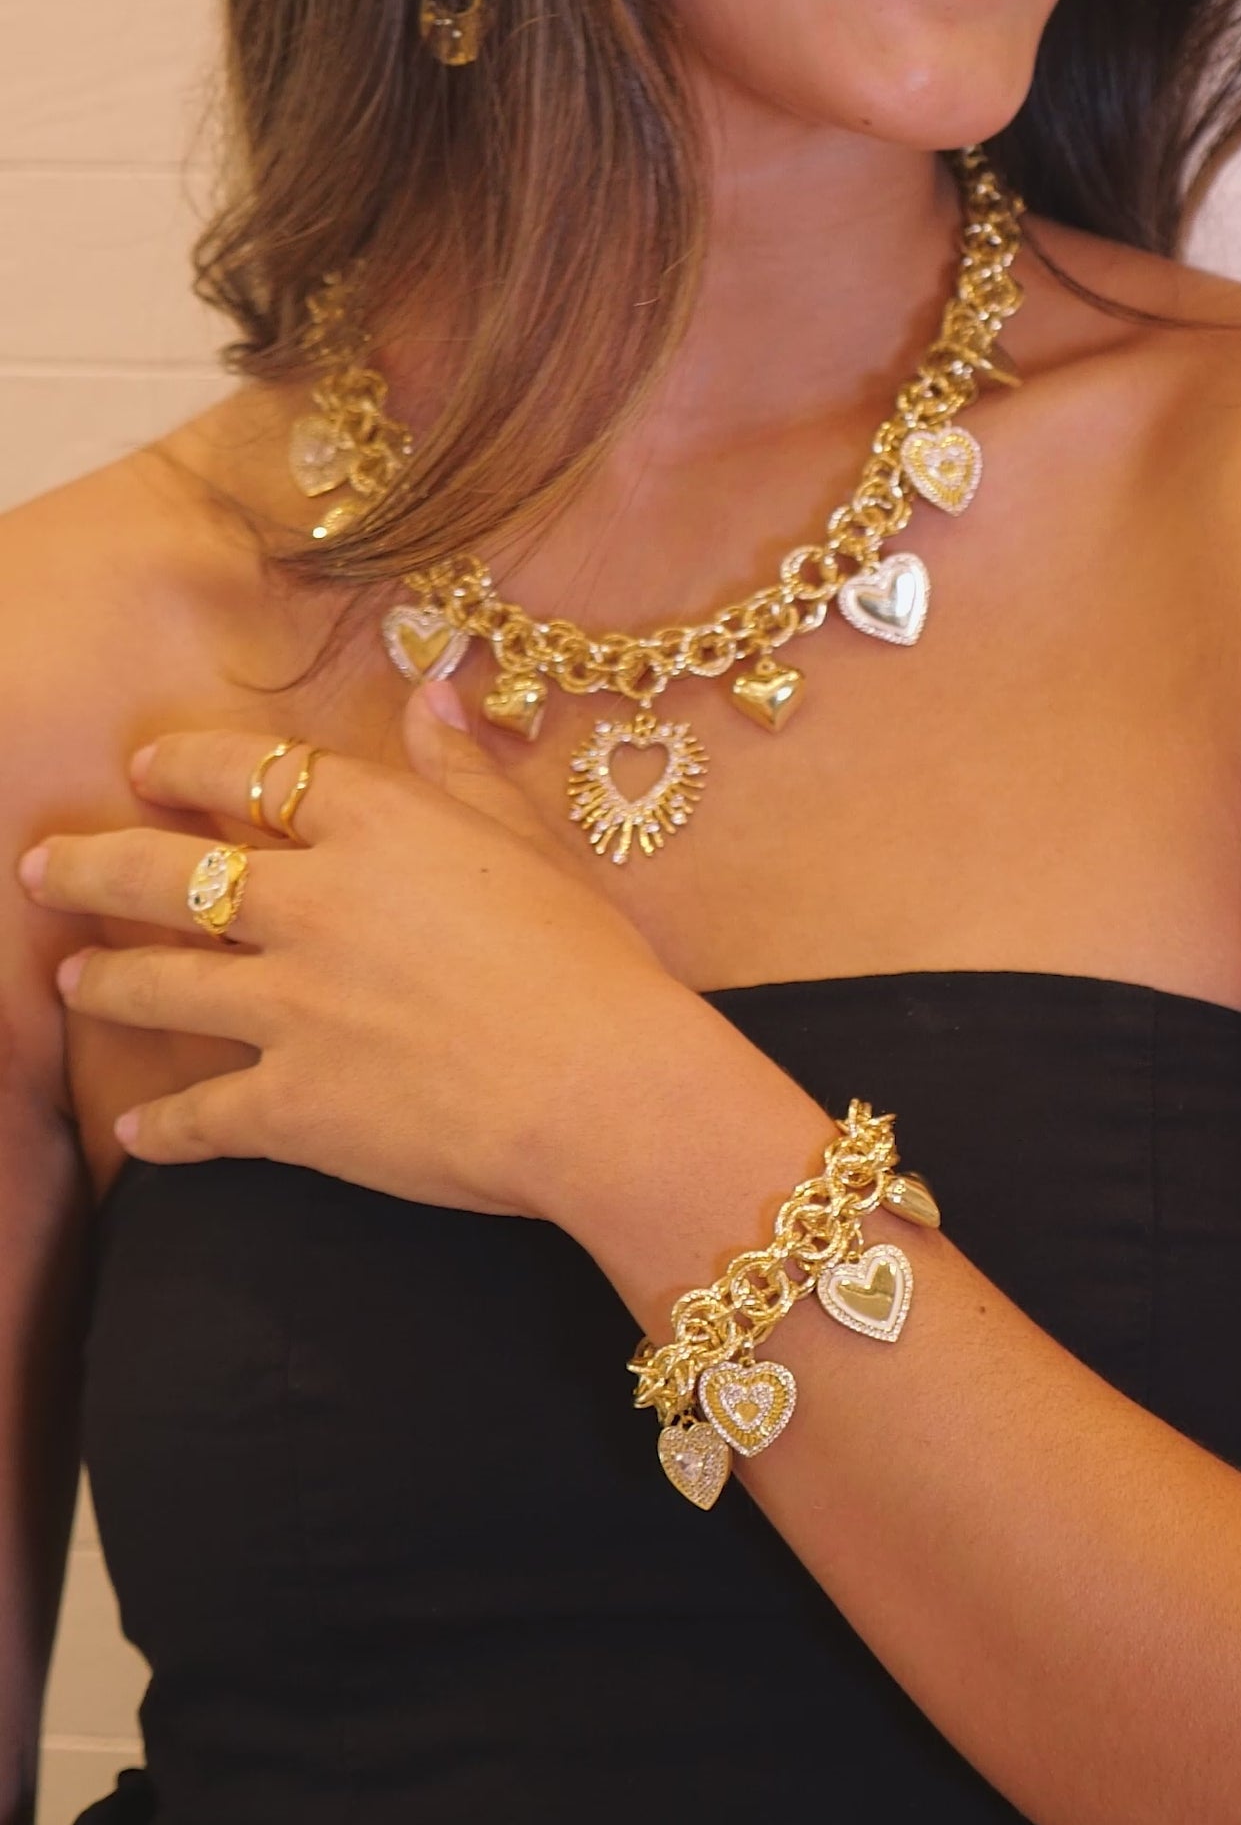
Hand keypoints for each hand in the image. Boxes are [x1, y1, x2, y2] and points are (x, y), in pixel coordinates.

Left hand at [18, 687, 690, 1223]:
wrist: (601, 1085)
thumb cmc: (589, 958)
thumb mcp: (531, 840)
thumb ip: (464, 769)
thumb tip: (433, 694)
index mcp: (376, 825)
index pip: (253, 775)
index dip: (188, 768)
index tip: (147, 769)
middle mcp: (313, 902)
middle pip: (168, 873)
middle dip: (91, 867)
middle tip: (43, 868)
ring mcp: (291, 1005)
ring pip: (160, 984)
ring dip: (106, 980)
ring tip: (73, 981)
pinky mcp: (292, 1104)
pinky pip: (200, 1114)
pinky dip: (161, 1127)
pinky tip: (134, 1131)